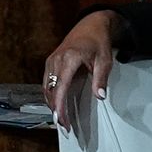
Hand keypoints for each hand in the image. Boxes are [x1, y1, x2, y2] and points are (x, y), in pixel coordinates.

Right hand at [40, 11, 121, 127]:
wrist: (91, 25)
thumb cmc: (98, 41)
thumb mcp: (105, 60)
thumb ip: (101, 79)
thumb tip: (100, 96)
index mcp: (69, 58)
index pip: (60, 88)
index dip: (59, 106)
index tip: (62, 120)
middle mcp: (56, 60)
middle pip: (51, 90)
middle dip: (55, 110)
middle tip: (64, 126)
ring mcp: (51, 61)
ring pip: (46, 88)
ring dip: (52, 104)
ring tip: (61, 118)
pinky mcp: (50, 62)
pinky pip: (46, 82)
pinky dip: (50, 95)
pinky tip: (56, 104)